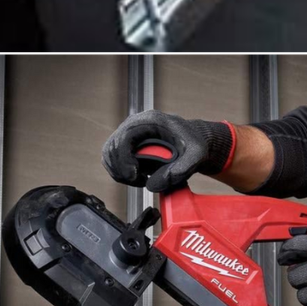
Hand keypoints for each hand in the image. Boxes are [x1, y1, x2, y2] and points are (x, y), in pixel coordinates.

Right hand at [102, 111, 233, 193]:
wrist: (193, 141)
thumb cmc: (194, 144)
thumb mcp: (196, 155)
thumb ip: (179, 170)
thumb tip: (153, 185)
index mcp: (151, 120)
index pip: (125, 138)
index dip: (125, 159)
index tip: (135, 176)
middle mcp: (135, 123)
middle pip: (113, 147)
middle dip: (123, 170)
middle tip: (141, 181)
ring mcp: (128, 132)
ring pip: (109, 155)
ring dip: (120, 173)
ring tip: (141, 180)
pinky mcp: (126, 143)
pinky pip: (112, 159)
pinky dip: (120, 172)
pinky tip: (137, 177)